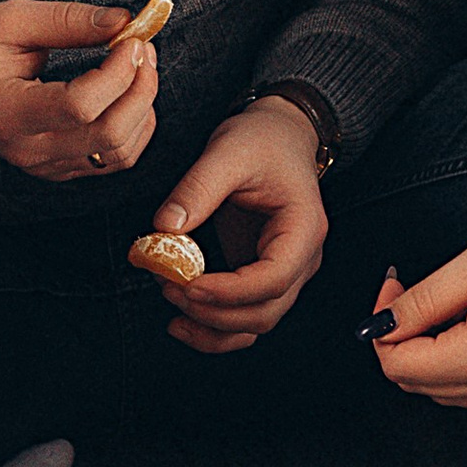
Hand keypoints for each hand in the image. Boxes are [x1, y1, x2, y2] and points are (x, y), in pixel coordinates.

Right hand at [0, 2, 160, 179]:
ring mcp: (44, 165)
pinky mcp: (57, 168)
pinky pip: (112, 160)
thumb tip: (123, 21)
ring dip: (142, 108)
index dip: (118, 73)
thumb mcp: (10, 19)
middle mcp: (28, 149)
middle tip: (143, 48)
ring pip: (119, 154)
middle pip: (109, 135)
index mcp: (8, 111)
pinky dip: (133, 127)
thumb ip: (68, 20)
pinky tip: (129, 93)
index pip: (80, 106)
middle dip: (140, 88)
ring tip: (140, 67)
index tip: (130, 40)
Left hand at [140, 96, 328, 353]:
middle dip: (213, 311)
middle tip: (168, 286)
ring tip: (169, 300)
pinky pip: (243, 318)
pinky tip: (181, 321)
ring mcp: (284, 274)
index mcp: (303, 229)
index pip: (274, 278)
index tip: (187, 284)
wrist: (280, 137)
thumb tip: (163, 228)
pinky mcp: (261, 278)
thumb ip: (197, 188)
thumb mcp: (228, 152)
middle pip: (264, 312)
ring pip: (254, 325)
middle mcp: (301, 260)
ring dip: (211, 327)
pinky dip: (214, 329)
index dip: (229, 291)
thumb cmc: (262, 141)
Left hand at [368, 197, 466, 407]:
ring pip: (443, 390)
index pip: (398, 366)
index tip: (392, 283)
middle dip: (399, 339)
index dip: (381, 326)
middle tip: (409, 288)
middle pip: (416, 384)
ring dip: (426, 351)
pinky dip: (454, 359)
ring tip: (443, 299)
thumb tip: (379, 325)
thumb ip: (424, 299)